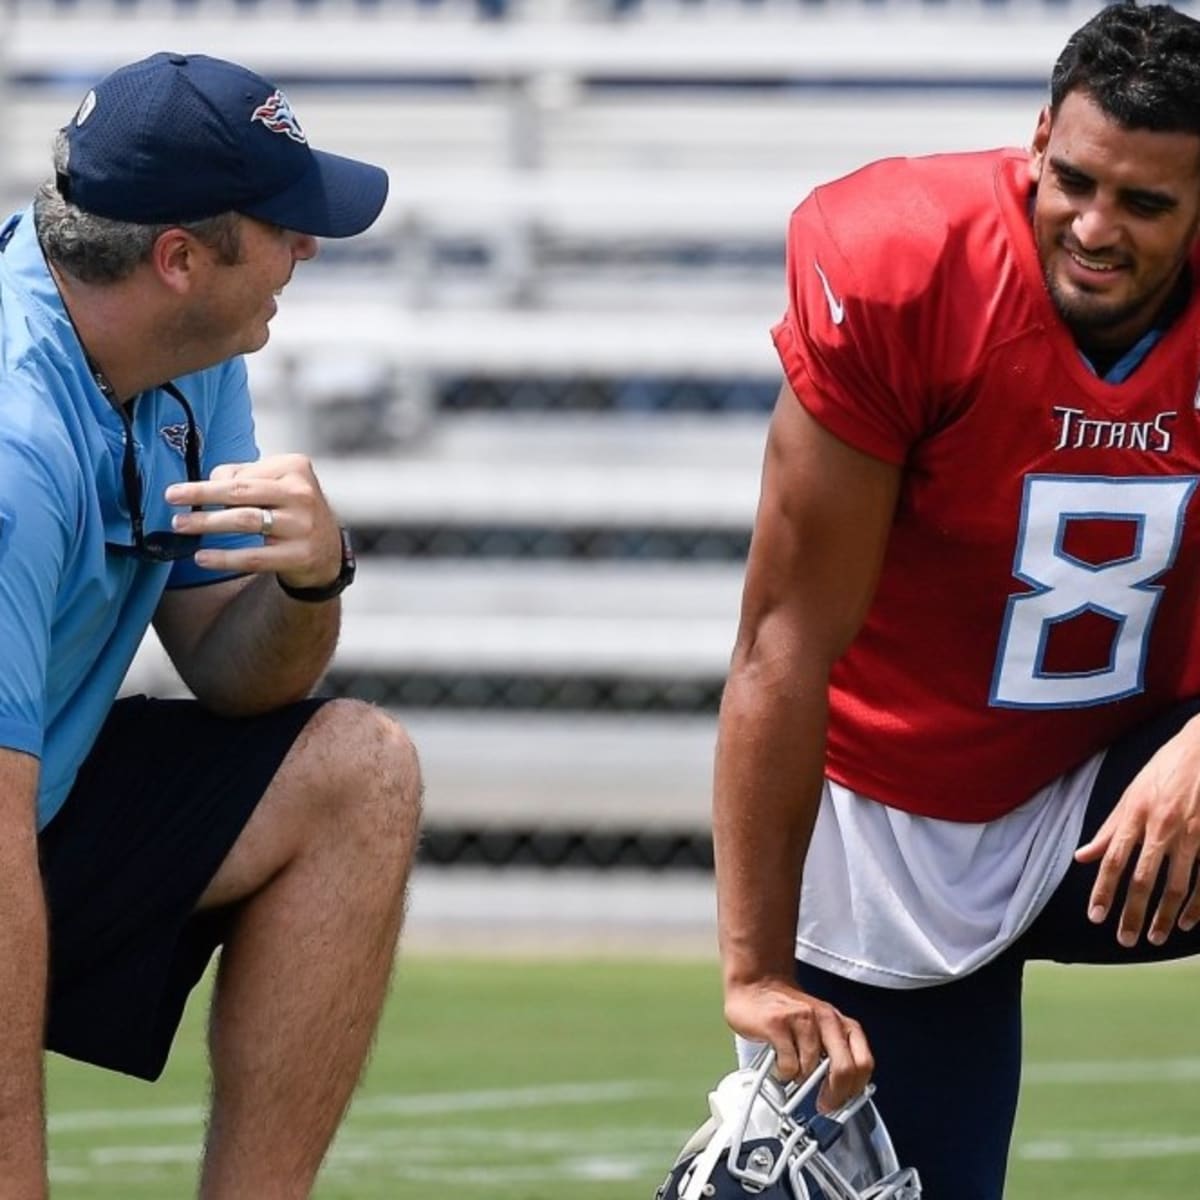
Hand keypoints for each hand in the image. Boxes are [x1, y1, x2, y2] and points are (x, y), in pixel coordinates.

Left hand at [164, 453, 342, 588]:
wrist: (328, 552)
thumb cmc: (290, 511)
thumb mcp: (275, 484)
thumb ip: (242, 476)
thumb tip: (207, 484)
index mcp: (296, 468)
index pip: (244, 474)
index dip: (210, 485)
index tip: (180, 491)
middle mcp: (303, 494)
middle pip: (242, 492)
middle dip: (202, 495)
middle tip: (171, 498)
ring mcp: (304, 525)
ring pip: (246, 521)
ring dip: (208, 523)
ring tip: (180, 525)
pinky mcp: (301, 555)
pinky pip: (255, 557)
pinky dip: (225, 558)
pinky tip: (202, 557)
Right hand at [724, 977, 872, 1109]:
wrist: (755, 985)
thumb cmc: (787, 1010)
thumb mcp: (819, 1027)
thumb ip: (834, 1052)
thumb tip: (845, 1091)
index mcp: (839, 1022)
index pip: (863, 1062)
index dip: (856, 1089)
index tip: (845, 1103)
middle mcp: (825, 1018)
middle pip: (844, 1068)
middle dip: (834, 1095)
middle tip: (824, 1104)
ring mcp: (801, 1018)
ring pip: (811, 1068)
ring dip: (801, 1078)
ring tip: (792, 1070)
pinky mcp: (777, 1023)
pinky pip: (788, 1064)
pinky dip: (783, 1072)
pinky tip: (778, 1063)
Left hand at [1074, 720, 1199, 946]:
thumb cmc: (1164, 771)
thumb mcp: (1130, 794)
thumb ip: (1109, 829)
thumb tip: (1081, 856)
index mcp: (1134, 814)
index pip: (1113, 860)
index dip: (1103, 891)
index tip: (1095, 917)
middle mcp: (1161, 827)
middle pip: (1142, 879)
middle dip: (1131, 913)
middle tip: (1124, 940)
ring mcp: (1192, 835)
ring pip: (1176, 886)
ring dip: (1163, 916)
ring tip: (1152, 937)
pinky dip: (1197, 906)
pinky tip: (1186, 923)